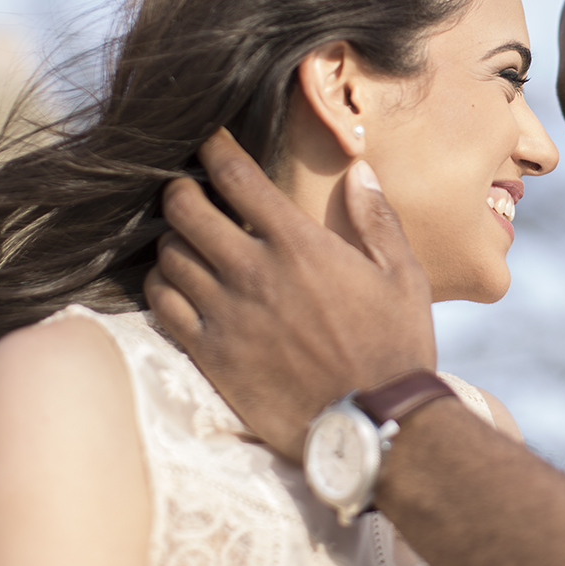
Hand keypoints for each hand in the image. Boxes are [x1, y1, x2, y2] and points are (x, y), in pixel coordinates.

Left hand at [145, 129, 437, 461]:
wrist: (374, 424)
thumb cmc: (396, 346)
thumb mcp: (403, 276)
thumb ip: (377, 219)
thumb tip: (358, 171)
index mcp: (300, 244)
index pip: (236, 177)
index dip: (214, 149)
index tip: (209, 140)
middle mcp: (254, 272)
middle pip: (185, 209)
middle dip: (180, 188)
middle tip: (186, 187)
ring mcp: (227, 314)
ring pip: (168, 255)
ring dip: (171, 237)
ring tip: (184, 236)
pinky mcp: (211, 354)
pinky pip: (163, 304)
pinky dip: (161, 284)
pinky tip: (175, 282)